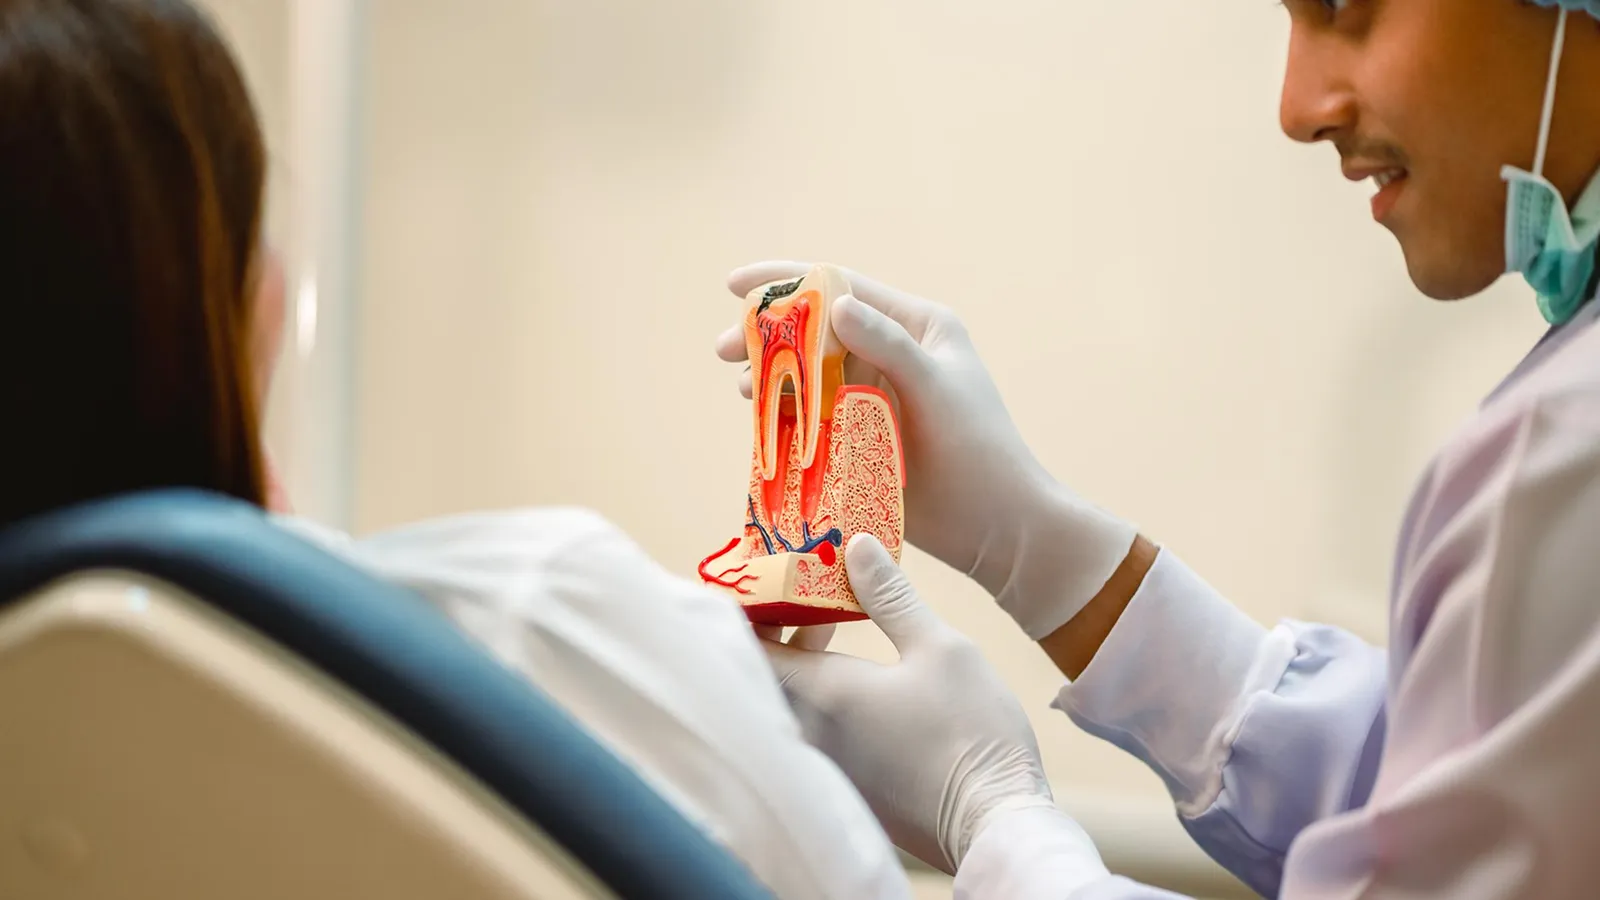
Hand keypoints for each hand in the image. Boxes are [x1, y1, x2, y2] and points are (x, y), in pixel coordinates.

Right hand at [718, 261, 1137, 638]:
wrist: (997, 528)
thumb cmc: (978, 452)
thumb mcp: (934, 389)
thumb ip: (887, 345)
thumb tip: (838, 304)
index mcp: (917, 327)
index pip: (843, 287)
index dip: (787, 280)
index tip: (735, 285)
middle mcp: (893, 354)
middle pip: (816, 330)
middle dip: (768, 335)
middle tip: (725, 350)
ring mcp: (875, 396)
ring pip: (810, 373)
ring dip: (773, 376)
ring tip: (744, 389)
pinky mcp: (863, 436)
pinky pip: (813, 415)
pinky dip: (784, 414)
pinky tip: (760, 420)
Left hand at [761, 534, 1063, 873]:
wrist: (994, 824)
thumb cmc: (971, 732)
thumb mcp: (940, 648)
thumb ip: (890, 596)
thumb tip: (856, 546)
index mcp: (822, 694)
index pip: (751, 645)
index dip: (750, 607)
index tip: (765, 578)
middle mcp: (809, 733)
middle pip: (765, 674)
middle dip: (778, 629)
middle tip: (806, 596)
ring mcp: (825, 766)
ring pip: (787, 704)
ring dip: (800, 664)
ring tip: (832, 631)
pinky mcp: (846, 789)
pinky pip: (810, 734)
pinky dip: (817, 700)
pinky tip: (855, 685)